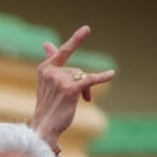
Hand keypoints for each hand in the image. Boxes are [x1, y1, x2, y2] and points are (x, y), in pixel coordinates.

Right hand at [31, 26, 114, 150]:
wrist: (45, 128)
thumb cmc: (48, 107)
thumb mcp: (49, 83)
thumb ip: (52, 63)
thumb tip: (46, 44)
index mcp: (44, 69)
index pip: (61, 52)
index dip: (76, 41)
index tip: (87, 29)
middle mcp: (50, 72)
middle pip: (76, 69)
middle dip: (82, 81)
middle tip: (86, 95)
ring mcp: (60, 79)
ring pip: (83, 77)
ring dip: (87, 89)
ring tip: (86, 100)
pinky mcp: (70, 88)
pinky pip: (90, 80)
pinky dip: (102, 77)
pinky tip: (111, 74)